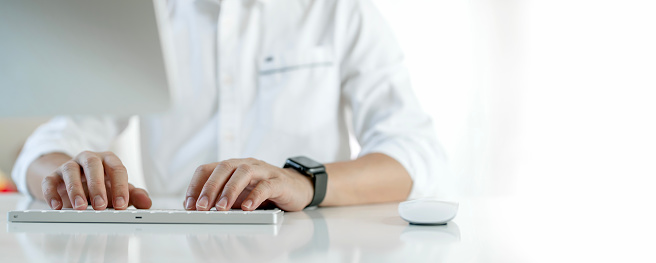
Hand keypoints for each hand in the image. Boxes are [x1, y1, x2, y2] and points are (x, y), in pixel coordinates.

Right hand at [41, 151, 151, 209]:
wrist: (76, 182)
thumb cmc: (102, 185)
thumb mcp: (118, 189)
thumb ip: (133, 195)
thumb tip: (147, 203)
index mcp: (108, 160)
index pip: (117, 168)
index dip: (120, 187)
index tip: (121, 205)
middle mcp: (88, 159)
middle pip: (93, 165)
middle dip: (97, 186)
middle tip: (100, 206)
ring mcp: (69, 166)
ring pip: (70, 170)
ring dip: (74, 189)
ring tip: (79, 207)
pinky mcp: (53, 176)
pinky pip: (49, 181)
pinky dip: (52, 193)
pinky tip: (57, 206)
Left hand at [184, 158, 312, 211]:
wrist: (297, 187)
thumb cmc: (265, 191)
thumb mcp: (239, 195)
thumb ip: (221, 198)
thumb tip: (197, 210)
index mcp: (233, 167)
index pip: (208, 169)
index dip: (196, 185)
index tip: (189, 205)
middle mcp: (246, 164)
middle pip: (224, 168)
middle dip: (210, 188)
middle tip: (201, 207)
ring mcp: (264, 171)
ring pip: (244, 173)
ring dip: (230, 190)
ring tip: (222, 208)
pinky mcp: (279, 181)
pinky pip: (266, 185)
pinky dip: (255, 196)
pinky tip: (248, 208)